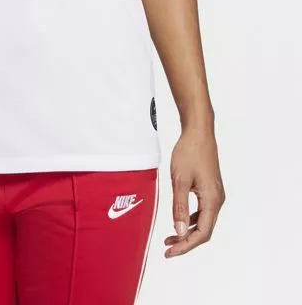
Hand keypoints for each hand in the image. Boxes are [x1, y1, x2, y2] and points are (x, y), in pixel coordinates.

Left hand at [165, 125, 224, 256]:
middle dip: (186, 242)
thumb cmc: (189, 153)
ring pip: (203, 221)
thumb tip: (179, 232)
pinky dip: (190, 219)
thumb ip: (179, 207)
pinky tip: (179, 220)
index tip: (170, 252)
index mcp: (212, 201)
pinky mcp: (209, 189)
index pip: (202, 233)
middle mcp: (217, 201)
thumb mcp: (180, 180)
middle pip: (204, 230)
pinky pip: (202, 211)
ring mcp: (215, 195)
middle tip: (168, 249)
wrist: (198, 133)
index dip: (186, 245)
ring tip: (170, 238)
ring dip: (187, 231)